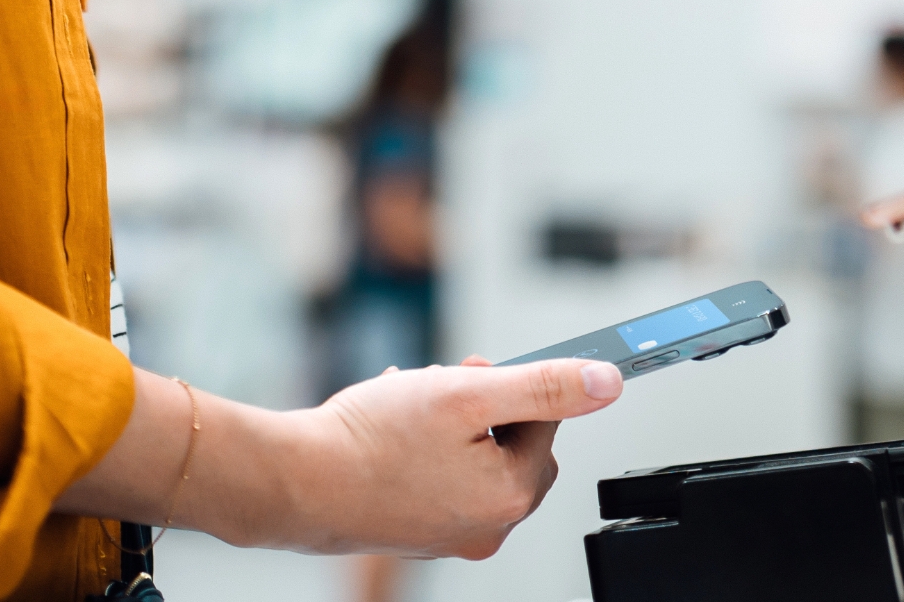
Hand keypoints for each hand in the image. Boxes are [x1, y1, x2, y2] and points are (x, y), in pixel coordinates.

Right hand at [56, 357, 622, 560]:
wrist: (296, 482)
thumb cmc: (370, 439)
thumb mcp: (464, 392)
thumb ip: (542, 384)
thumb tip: (607, 382)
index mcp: (511, 496)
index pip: (547, 421)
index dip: (513, 383)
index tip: (478, 370)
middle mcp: (489, 527)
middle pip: (514, 443)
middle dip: (484, 405)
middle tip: (442, 385)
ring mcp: (453, 533)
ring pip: (477, 457)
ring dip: (454, 422)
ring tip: (410, 402)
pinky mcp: (420, 530)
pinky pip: (444, 477)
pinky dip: (429, 448)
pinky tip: (394, 428)